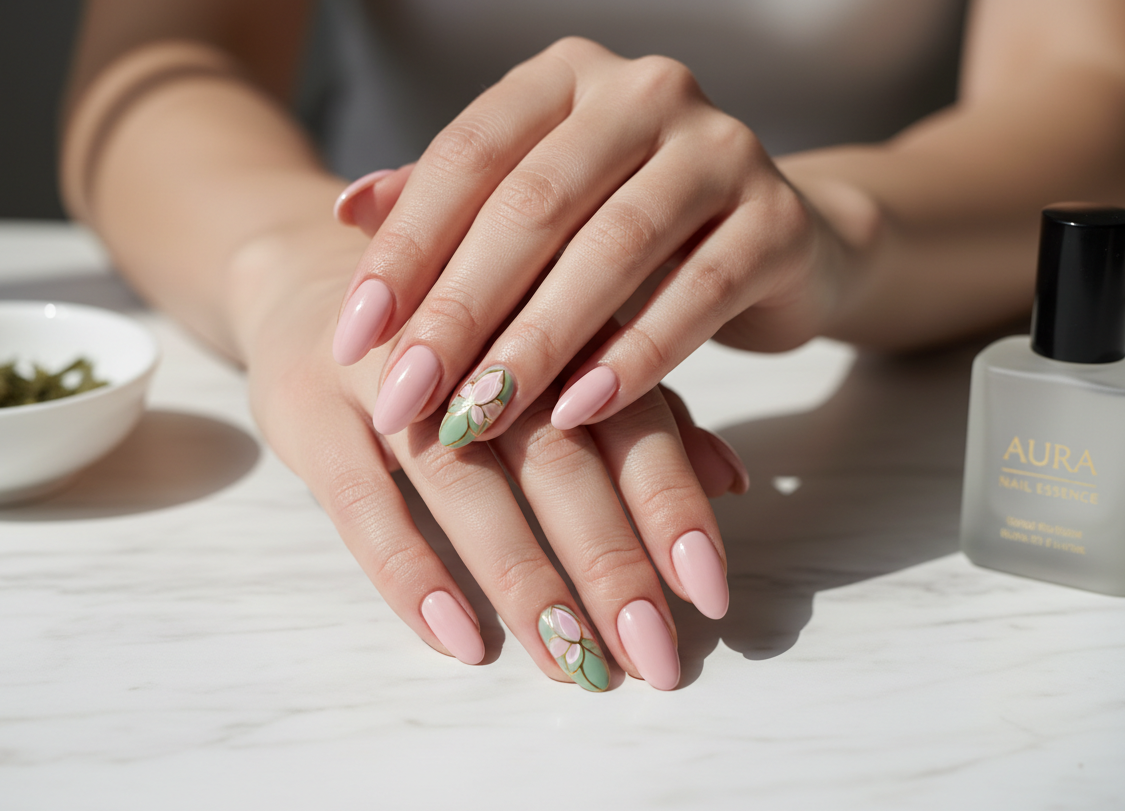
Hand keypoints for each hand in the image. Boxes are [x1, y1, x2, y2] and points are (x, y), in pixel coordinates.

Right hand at [229, 222, 745, 690]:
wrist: (314, 278)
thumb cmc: (464, 334)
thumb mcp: (556, 356)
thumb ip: (638, 412)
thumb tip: (735, 481)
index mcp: (553, 317)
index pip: (627, 417)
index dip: (670, 505)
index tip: (708, 595)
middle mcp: (476, 336)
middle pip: (555, 455)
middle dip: (608, 561)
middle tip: (653, 656)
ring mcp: (388, 372)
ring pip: (464, 480)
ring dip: (522, 577)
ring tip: (571, 662)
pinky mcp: (308, 406)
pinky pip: (360, 501)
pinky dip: (410, 571)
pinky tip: (459, 637)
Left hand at [330, 36, 847, 445]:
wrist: (775, 240)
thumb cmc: (627, 229)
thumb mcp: (535, 207)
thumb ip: (452, 203)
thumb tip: (347, 208)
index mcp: (565, 78)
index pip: (467, 155)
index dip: (404, 249)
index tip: (353, 337)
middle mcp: (643, 93)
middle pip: (533, 205)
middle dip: (459, 313)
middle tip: (405, 399)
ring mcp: (721, 147)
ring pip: (612, 251)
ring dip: (536, 346)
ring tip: (479, 418)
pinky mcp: (778, 219)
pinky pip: (697, 294)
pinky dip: (634, 360)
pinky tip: (578, 414)